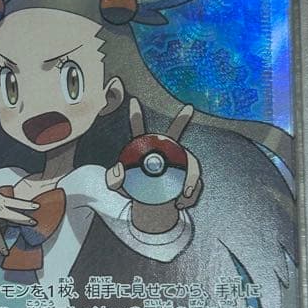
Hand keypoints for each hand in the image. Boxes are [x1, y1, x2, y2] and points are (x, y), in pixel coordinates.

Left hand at [106, 99, 202, 230]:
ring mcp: (179, 161)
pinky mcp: (190, 176)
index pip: (139, 130)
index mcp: (146, 149)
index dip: (135, 117)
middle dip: (181, 120)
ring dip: (190, 177)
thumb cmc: (136, 190)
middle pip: (175, 132)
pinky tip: (181, 202)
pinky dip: (189, 194)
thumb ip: (114, 178)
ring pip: (190, 162)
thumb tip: (119, 169)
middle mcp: (165, 150)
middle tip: (188, 108)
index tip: (132, 102)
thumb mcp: (119, 187)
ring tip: (183, 194)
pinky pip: (194, 183)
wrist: (152, 206)